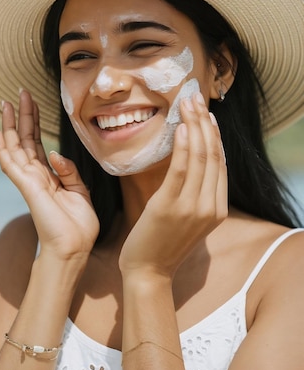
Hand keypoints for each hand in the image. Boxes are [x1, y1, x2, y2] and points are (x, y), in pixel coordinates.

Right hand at [0, 90, 98, 261]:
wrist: (74, 248)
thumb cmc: (78, 225)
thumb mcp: (80, 191)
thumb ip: (69, 170)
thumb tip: (54, 152)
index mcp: (48, 176)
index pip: (37, 143)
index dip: (34, 121)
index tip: (32, 100)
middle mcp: (35, 176)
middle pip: (25, 140)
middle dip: (22, 115)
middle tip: (19, 92)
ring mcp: (29, 181)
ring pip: (15, 147)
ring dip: (10, 125)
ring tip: (6, 103)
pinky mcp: (28, 187)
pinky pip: (11, 164)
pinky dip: (3, 147)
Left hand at [119, 93, 227, 278]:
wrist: (149, 271)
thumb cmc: (163, 241)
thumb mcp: (187, 216)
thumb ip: (196, 192)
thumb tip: (191, 160)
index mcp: (217, 209)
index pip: (220, 163)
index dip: (214, 135)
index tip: (206, 114)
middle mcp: (211, 207)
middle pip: (213, 155)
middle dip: (205, 122)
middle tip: (195, 98)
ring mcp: (192, 207)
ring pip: (199, 157)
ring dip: (194, 126)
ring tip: (187, 104)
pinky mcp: (170, 206)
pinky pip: (180, 169)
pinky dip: (182, 145)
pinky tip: (180, 128)